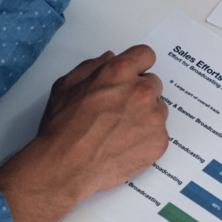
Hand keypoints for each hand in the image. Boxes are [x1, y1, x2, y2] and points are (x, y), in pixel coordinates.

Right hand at [0, 46, 170, 221]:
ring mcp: (153, 118)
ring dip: (145, 116)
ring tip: (120, 131)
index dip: (137, 65)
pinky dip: (146, 139)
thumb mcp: (66, 85)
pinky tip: (125, 145)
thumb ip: (92, 66)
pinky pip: (159, 134)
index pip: (145, 55)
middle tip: (119, 109)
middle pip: (153, 83)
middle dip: (138, 92)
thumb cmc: (62, 129)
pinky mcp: (159, 141)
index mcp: (119, 72)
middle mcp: (141, 91)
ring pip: (158, 109)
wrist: (66, 166)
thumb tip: (110, 58)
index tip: (133, 74)